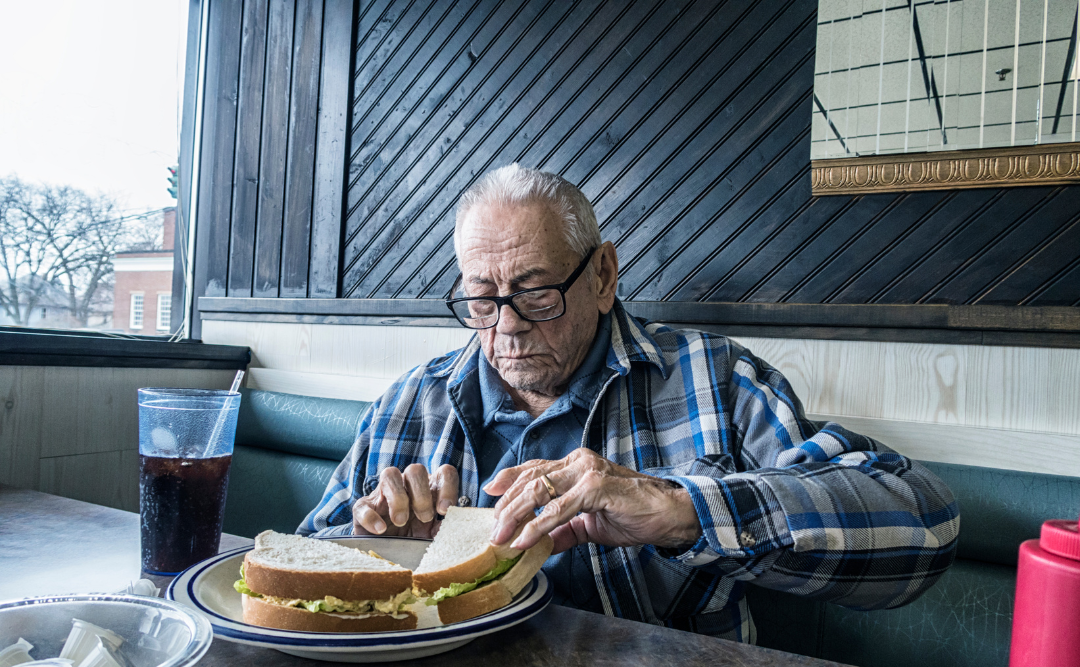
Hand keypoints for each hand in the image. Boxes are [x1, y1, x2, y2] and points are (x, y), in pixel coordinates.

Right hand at [352, 464, 458, 538]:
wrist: (388, 558)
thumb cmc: (416, 543)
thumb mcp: (435, 537)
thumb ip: (446, 530)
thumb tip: (460, 529)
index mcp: (430, 490)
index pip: (444, 473)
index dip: (447, 487)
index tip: (445, 510)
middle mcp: (407, 486)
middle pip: (416, 469)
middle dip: (422, 494)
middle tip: (425, 518)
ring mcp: (383, 494)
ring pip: (389, 474)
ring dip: (398, 497)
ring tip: (401, 521)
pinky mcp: (363, 509)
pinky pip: (363, 504)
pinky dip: (372, 516)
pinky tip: (381, 530)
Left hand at [484, 449, 701, 553]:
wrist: (668, 514)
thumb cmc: (632, 513)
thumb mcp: (589, 523)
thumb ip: (563, 530)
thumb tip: (539, 545)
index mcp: (575, 465)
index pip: (534, 469)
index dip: (509, 479)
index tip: (490, 494)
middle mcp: (578, 462)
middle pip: (530, 480)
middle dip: (506, 505)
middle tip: (492, 529)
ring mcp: (587, 472)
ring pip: (540, 491)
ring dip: (516, 516)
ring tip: (502, 536)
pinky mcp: (596, 488)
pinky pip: (559, 509)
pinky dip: (539, 526)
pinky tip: (526, 539)